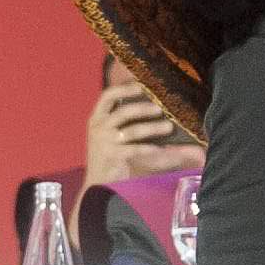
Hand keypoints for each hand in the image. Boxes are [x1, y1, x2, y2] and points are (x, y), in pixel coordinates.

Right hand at [81, 77, 196, 188]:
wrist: (97, 179)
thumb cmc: (108, 153)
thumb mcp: (110, 133)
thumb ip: (124, 120)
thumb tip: (151, 107)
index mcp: (97, 117)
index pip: (107, 96)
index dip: (124, 88)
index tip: (141, 85)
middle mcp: (98, 127)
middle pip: (124, 112)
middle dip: (144, 109)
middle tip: (160, 108)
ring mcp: (104, 142)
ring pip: (132, 131)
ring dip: (152, 128)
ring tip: (168, 127)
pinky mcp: (112, 155)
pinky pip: (135, 149)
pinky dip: (149, 148)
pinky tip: (160, 148)